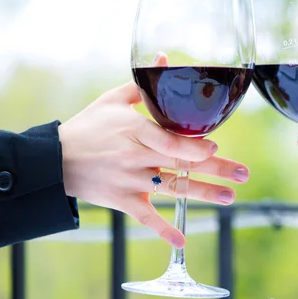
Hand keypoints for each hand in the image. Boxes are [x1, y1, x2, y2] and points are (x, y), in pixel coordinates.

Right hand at [58, 81, 249, 247]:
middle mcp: (135, 157)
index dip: (193, 147)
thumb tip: (163, 57)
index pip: (169, 141)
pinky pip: (146, 217)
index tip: (216, 147)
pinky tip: (183, 241)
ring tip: (230, 197)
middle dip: (215, 169)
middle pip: (181, 164)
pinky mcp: (123, 200)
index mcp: (134, 130)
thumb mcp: (112, 100)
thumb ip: (142, 84)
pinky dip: (164, 230)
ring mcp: (130, 181)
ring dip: (203, 195)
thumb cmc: (88, 126)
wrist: (54, 161)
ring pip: (173, 189)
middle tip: (243, 174)